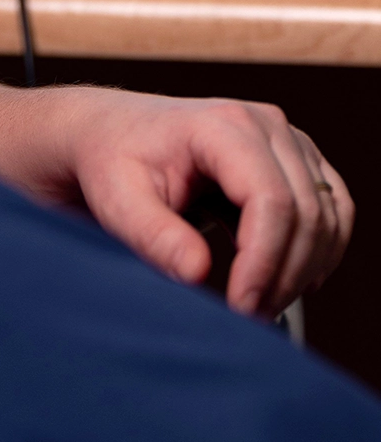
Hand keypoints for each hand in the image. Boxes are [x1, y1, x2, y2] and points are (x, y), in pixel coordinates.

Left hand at [16, 86, 351, 316]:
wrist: (109, 132)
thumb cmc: (110, 160)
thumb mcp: (115, 199)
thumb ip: (152, 236)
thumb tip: (196, 273)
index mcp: (222, 125)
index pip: (270, 201)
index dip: (264, 262)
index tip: (241, 307)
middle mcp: (265, 124)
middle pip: (306, 213)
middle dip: (283, 276)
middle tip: (248, 318)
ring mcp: (287, 139)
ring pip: (327, 216)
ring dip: (304, 269)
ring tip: (261, 305)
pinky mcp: (297, 159)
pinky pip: (333, 210)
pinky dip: (320, 252)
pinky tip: (291, 282)